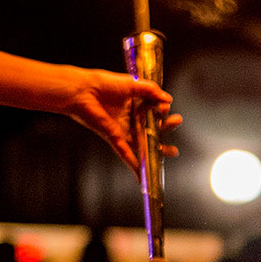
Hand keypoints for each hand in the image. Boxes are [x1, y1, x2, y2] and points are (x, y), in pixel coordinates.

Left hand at [63, 69, 181, 171]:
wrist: (83, 91)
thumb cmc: (104, 84)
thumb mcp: (132, 84)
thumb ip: (151, 90)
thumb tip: (168, 99)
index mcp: (136, 106)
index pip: (155, 112)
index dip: (163, 111)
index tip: (165, 107)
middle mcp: (131, 120)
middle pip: (153, 129)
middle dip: (167, 128)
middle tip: (177, 121)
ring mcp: (123, 130)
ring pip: (144, 145)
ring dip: (158, 151)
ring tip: (173, 151)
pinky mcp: (114, 138)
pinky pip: (126, 155)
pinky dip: (134, 166)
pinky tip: (144, 177)